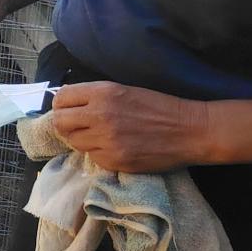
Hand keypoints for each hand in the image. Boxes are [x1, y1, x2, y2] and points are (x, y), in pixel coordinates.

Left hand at [49, 82, 209, 173]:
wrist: (191, 130)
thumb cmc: (159, 107)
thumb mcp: (125, 90)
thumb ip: (95, 96)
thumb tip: (67, 103)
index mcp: (103, 92)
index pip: (61, 99)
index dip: (62, 105)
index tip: (69, 110)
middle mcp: (100, 115)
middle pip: (60, 122)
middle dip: (66, 124)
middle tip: (79, 126)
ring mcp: (106, 140)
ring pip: (74, 142)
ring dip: (82, 140)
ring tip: (101, 137)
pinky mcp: (114, 160)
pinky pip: (93, 157)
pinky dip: (99, 153)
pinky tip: (116, 147)